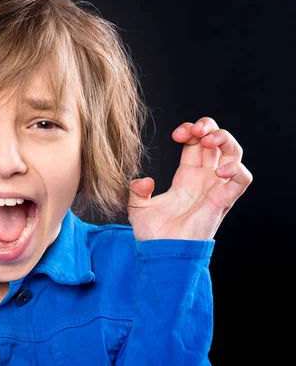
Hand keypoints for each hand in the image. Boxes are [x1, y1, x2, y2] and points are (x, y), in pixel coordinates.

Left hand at [127, 117, 252, 240]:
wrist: (160, 251)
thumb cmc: (151, 233)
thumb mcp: (136, 206)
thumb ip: (136, 190)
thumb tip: (145, 180)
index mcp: (186, 176)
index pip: (196, 143)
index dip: (190, 131)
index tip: (176, 134)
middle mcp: (204, 179)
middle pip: (217, 141)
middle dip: (209, 127)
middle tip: (196, 130)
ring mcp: (215, 188)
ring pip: (234, 153)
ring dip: (225, 139)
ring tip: (208, 140)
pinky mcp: (223, 201)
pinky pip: (242, 179)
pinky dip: (236, 169)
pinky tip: (218, 171)